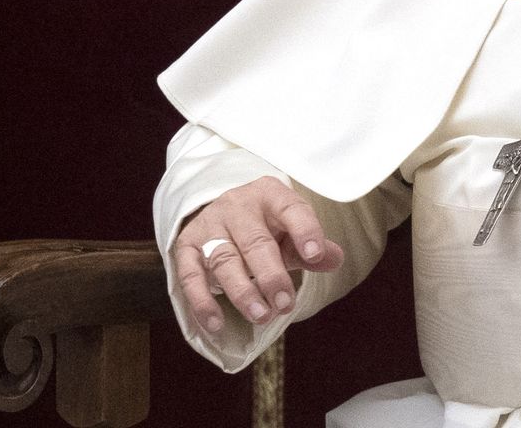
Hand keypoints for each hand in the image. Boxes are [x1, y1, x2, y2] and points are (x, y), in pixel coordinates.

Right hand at [171, 176, 343, 333]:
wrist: (222, 213)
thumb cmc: (266, 227)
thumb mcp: (291, 232)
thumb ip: (312, 248)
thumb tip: (334, 259)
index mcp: (270, 195)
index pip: (291, 209)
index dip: (305, 231)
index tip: (316, 255)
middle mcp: (237, 206)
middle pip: (255, 242)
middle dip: (271, 276)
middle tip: (285, 304)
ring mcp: (209, 226)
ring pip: (224, 260)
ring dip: (242, 291)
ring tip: (261, 315)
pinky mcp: (186, 247)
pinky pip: (190, 277)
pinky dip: (202, 302)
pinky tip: (216, 324)